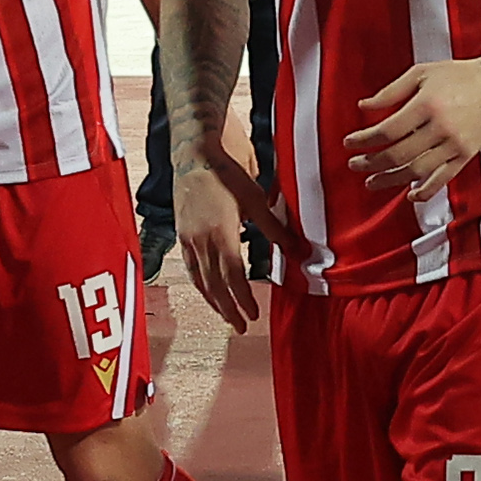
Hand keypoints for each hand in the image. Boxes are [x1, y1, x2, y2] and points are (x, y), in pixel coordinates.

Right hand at [175, 154, 268, 334]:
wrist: (194, 153)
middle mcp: (200, 240)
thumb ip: (275, 229)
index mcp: (221, 233)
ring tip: (226, 316)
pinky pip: (190, 267)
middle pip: (214, 284)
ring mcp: (188, 237)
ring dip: (213, 300)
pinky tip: (208, 290)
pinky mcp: (181, 233)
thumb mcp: (256, 199)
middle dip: (228, 308)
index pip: (233, 275)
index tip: (254, 314)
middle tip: (241, 327)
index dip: (242, 298)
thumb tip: (299, 251)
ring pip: (200, 278)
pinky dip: (201, 283)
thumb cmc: (228, 173)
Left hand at [345, 57, 480, 199]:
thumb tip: (363, 107)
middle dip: (372, 162)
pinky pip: (444, 178)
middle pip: (399, 154)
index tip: (349, 143)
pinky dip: (426, 191)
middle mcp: (441, 127)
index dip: (365, 140)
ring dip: (391, 179)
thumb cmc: (456, 75)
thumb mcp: (421, 73)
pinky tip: (410, 196)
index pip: (388, 130)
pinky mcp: (467, 154)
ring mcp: (455, 144)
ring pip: (417, 170)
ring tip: (372, 183)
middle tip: (355, 165)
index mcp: (427, 104)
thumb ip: (391, 91)